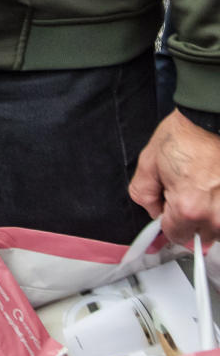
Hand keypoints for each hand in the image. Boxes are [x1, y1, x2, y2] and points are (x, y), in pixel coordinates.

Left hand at [129, 109, 219, 242]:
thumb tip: (153, 211)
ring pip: (217, 228)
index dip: (167, 219)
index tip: (169, 205)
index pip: (175, 235)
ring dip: (210, 214)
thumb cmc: (185, 135)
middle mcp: (216, 217)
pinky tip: (216, 186)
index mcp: (188, 209)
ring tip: (204, 185)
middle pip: (199, 236)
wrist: (211, 119)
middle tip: (187, 190)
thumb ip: (144, 194)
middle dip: (190, 218)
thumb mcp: (149, 161)